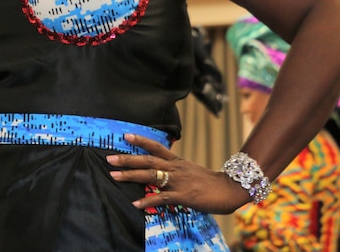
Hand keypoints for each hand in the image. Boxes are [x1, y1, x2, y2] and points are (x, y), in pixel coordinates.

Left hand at [105, 133, 247, 214]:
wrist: (230, 189)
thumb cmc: (210, 182)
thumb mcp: (191, 171)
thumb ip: (175, 171)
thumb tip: (160, 173)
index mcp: (177, 162)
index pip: (156, 147)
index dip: (140, 141)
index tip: (125, 136)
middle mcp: (176, 168)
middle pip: (148, 161)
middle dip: (127, 159)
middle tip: (110, 159)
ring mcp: (179, 181)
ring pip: (151, 176)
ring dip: (131, 176)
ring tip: (114, 176)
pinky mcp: (183, 195)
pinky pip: (162, 197)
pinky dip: (148, 200)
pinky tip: (136, 203)